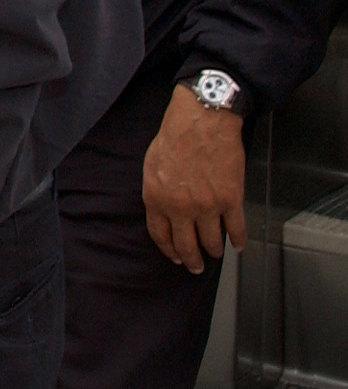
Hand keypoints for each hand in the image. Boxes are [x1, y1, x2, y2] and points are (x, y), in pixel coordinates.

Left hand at [143, 83, 246, 272]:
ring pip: (211, 241)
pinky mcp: (231, 199)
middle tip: (196, 267)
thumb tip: (162, 209)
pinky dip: (238, 240)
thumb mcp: (151, 165)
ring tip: (215, 254)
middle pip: (186, 245)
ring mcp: (207, 205)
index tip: (175, 257)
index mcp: (157, 198)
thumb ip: (156, 191)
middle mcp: (180, 207)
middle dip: (191, 260)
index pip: (160, 235)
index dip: (168, 250)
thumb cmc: (175, 136)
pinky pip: (236, 228)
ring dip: (214, 251)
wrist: (202, 121)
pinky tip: (237, 245)